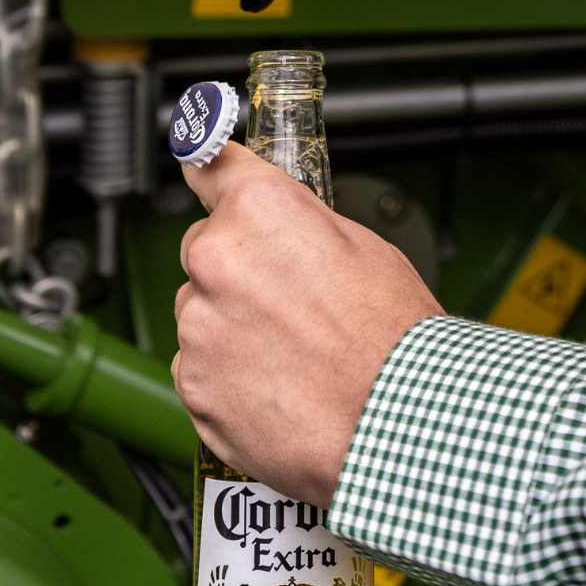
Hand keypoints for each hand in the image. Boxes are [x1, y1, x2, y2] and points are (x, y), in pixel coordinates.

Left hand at [172, 142, 443, 506]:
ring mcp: (198, 325)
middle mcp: (217, 259)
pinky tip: (275, 380)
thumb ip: (303, 225)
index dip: (211, 169)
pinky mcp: (191, 383)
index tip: (200, 165)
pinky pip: (199, 365)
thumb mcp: (364, 247)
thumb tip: (282, 224)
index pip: (209, 163)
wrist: (395, 422)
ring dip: (231, 322)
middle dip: (237, 265)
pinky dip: (226, 371)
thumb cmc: (392, 338)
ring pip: (201, 309)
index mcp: (261, 210)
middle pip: (206, 246)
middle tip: (287, 294)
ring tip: (289, 348)